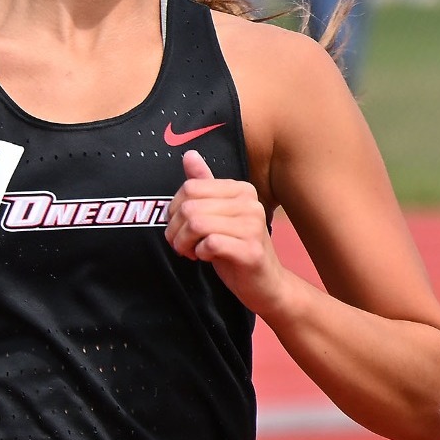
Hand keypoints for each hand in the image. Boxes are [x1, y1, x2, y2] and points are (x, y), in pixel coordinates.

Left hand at [165, 150, 289, 314]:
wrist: (265, 283)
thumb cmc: (237, 247)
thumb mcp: (217, 214)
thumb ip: (204, 185)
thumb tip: (189, 155)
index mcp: (241, 190)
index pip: (190, 187)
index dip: (174, 209)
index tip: (180, 226)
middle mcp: (250, 203)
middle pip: (189, 207)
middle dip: (175, 230)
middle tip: (181, 243)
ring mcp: (253, 226)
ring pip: (196, 224)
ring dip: (183, 243)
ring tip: (190, 251)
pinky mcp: (250, 251)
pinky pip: (210, 243)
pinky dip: (199, 252)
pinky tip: (206, 256)